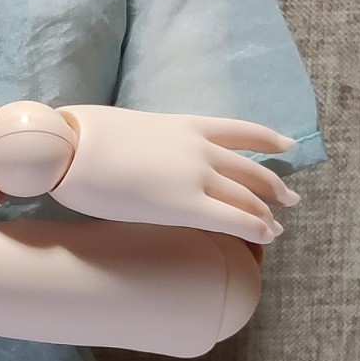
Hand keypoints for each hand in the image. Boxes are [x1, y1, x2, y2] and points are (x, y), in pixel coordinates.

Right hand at [50, 107, 299, 238]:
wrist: (70, 147)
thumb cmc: (82, 137)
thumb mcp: (127, 129)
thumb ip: (149, 143)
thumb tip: (141, 156)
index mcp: (185, 124)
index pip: (239, 131)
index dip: (269, 139)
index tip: (288, 145)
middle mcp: (200, 148)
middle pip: (249, 168)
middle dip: (273, 185)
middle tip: (289, 198)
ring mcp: (196, 176)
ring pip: (245, 195)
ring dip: (266, 212)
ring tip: (277, 226)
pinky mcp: (186, 207)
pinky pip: (233, 220)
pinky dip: (256, 228)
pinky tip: (268, 236)